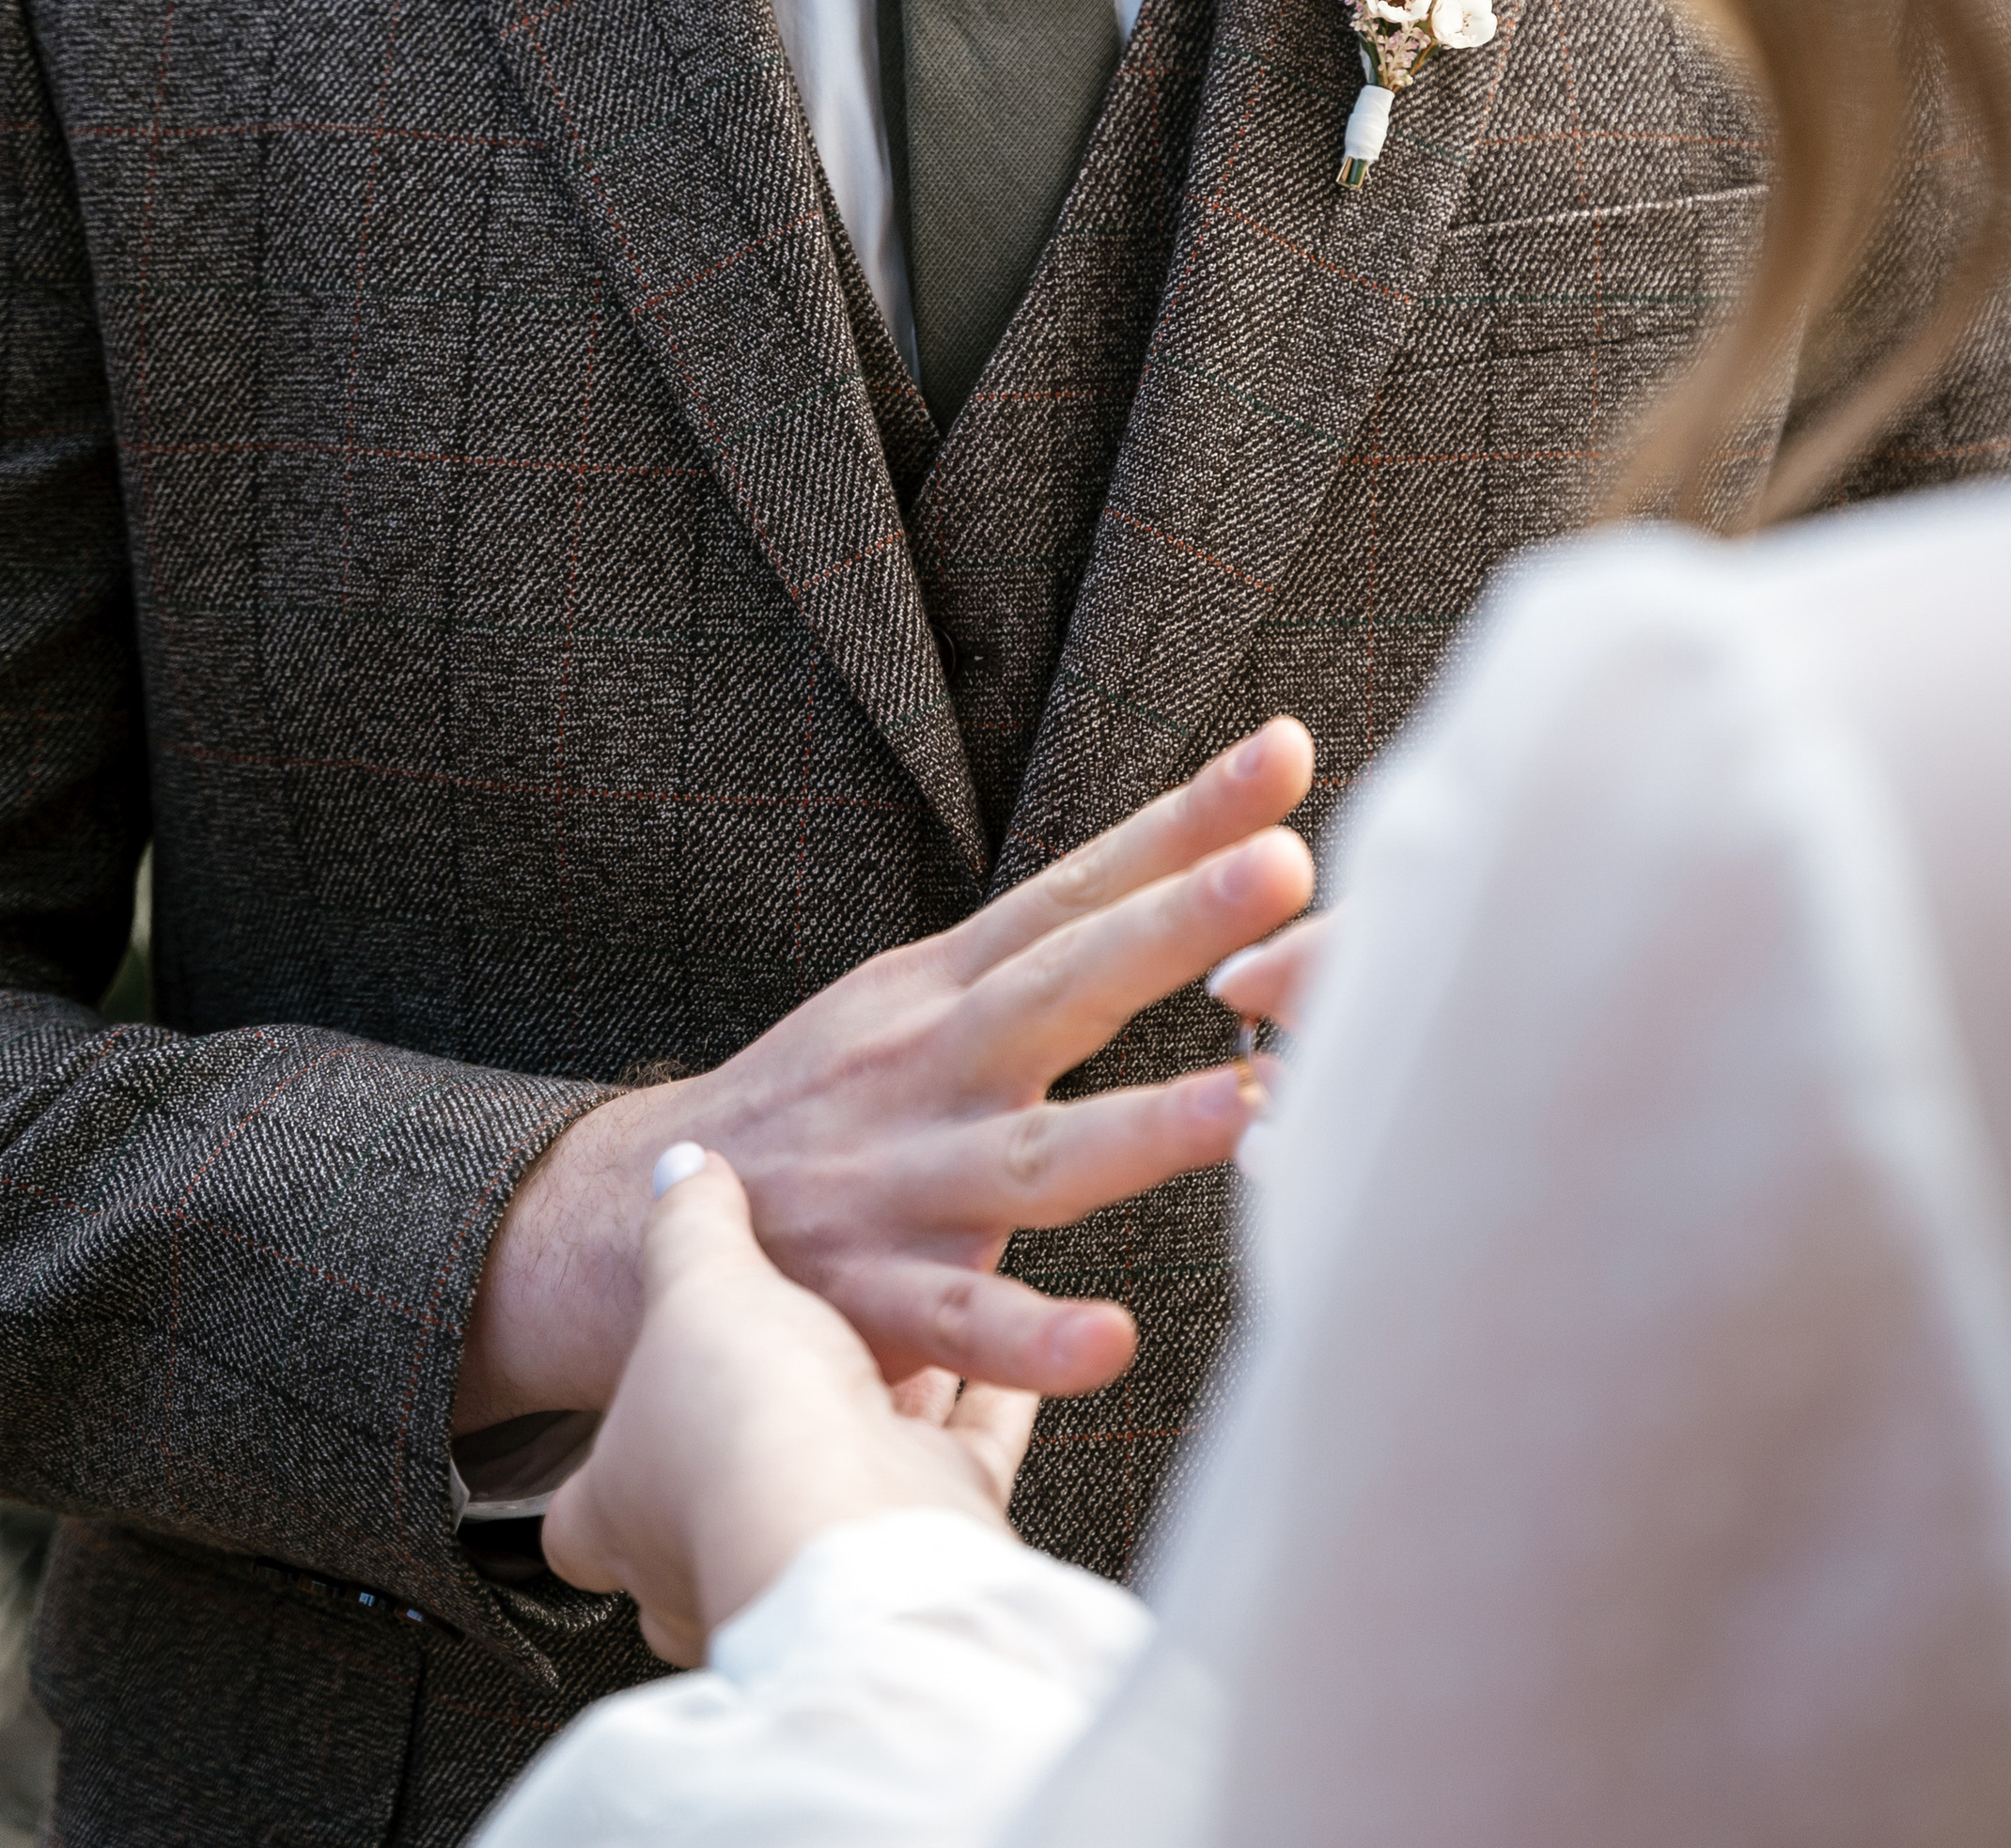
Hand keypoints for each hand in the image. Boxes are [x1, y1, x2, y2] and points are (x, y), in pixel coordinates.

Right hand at [456, 720, 1315, 1426]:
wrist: (632, 1220)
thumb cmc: (824, 1100)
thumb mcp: (913, 998)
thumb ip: (1043, 954)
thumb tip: (1192, 882)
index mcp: (946, 987)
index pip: (1078, 887)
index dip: (1183, 822)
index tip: (1289, 754)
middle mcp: (931, 1064)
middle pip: (1067, 985)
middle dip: (1176, 923)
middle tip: (1291, 866)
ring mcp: (901, 1181)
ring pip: (1037, 1156)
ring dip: (1142, 1128)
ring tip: (1253, 1102)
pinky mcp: (868, 1299)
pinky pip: (961, 1327)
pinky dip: (1031, 1337)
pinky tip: (1113, 1342)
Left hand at [541, 1151, 1029, 1667]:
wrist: (853, 1534)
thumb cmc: (739, 1431)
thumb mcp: (698, 1288)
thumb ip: (692, 1228)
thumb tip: (678, 1166)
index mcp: (620, 1515)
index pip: (579, 1512)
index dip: (605, 1456)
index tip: (631, 1409)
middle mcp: (713, 1556)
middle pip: (730, 1487)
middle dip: (768, 1422)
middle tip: (791, 1353)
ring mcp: (821, 1552)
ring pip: (842, 1472)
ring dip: (879, 1403)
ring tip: (910, 1327)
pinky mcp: (916, 1531)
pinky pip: (956, 1459)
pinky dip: (986, 1405)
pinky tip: (1001, 1357)